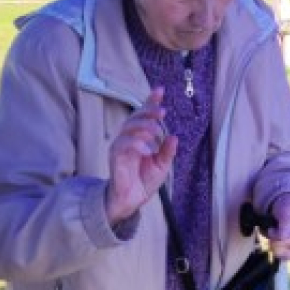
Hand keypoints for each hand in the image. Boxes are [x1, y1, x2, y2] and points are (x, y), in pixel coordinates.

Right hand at [106, 89, 178, 225]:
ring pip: (128, 127)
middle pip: (135, 116)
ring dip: (143, 126)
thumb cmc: (144, 180)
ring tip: (156, 132)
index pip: (144, 115)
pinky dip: (136, 144)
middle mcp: (129, 138)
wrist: (132, 199)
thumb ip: (167, 152)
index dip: (150, 101)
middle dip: (148, 110)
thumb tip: (174, 137)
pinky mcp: (115, 156)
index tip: (160, 90)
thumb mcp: (162, 165)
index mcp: (141, 136)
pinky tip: (148, 150)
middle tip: (162, 112)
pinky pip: (122, 144)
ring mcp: (120, 146)